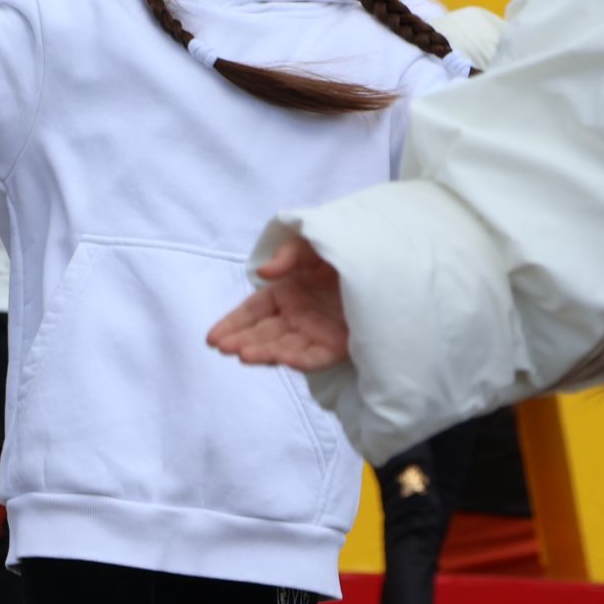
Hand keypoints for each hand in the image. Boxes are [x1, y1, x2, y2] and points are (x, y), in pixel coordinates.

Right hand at [207, 238, 350, 371]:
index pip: (254, 311)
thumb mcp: (314, 244)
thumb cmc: (348, 250)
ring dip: (264, 352)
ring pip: (285, 347)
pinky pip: (315, 355)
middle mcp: (299, 315)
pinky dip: (299, 358)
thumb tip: (265, 273)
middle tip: (225, 348)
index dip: (234, 323)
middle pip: (265, 333)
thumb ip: (289, 255)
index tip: (213, 339)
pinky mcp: (340, 345)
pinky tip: (281, 357)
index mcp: (289, 292)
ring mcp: (317, 332)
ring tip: (243, 354)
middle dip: (243, 341)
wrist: (390, 262)